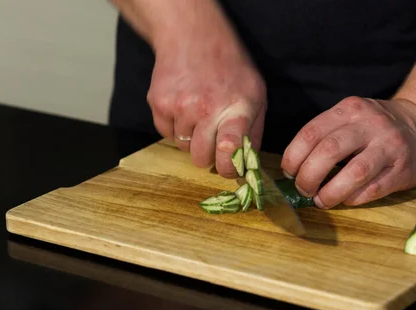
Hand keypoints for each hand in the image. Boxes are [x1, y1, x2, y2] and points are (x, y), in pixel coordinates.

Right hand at [141, 1, 266, 177]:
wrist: (192, 36)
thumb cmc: (229, 66)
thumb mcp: (256, 93)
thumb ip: (254, 129)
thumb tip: (248, 162)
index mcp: (237, 107)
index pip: (231, 147)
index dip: (229, 167)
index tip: (229, 169)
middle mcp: (207, 109)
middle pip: (202, 158)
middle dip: (208, 157)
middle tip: (214, 144)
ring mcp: (180, 107)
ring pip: (184, 148)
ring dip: (192, 139)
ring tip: (199, 114)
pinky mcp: (159, 103)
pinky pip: (166, 134)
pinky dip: (175, 128)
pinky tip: (184, 107)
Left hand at [281, 97, 415, 208]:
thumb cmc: (378, 127)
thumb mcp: (352, 117)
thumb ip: (327, 135)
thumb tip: (295, 169)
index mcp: (349, 109)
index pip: (311, 132)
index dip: (293, 157)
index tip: (289, 172)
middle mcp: (369, 124)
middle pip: (329, 151)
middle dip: (308, 176)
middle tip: (303, 189)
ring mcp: (389, 146)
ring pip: (354, 172)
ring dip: (331, 192)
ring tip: (322, 200)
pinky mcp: (404, 169)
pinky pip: (373, 189)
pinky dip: (354, 198)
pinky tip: (346, 200)